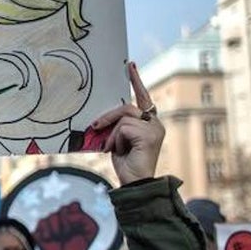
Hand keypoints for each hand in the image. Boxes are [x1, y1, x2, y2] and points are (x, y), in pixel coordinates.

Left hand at [89, 61, 163, 185]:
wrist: (134, 184)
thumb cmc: (126, 163)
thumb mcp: (118, 139)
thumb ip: (117, 125)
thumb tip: (102, 115)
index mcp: (149, 122)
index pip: (142, 98)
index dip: (136, 81)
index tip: (130, 65)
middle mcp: (155, 123)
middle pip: (126, 107)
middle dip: (108, 117)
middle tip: (95, 126)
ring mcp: (155, 128)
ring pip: (123, 117)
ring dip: (112, 134)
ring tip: (113, 148)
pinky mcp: (149, 135)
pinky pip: (123, 127)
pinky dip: (116, 139)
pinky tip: (120, 151)